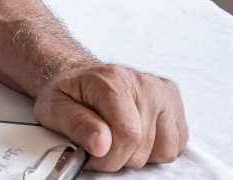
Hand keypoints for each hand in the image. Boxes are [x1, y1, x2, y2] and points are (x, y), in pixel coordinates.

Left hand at [33, 63, 186, 170]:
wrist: (81, 76)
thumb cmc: (70, 92)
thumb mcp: (55, 107)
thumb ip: (76, 125)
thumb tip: (101, 144)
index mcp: (113, 80)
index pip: (128, 134)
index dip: (110, 156)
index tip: (93, 154)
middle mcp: (143, 83)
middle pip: (144, 147)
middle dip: (120, 156)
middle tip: (101, 143)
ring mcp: (163, 93)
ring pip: (164, 150)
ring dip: (140, 154)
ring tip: (119, 138)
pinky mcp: (175, 102)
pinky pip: (177, 145)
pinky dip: (157, 149)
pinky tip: (138, 136)